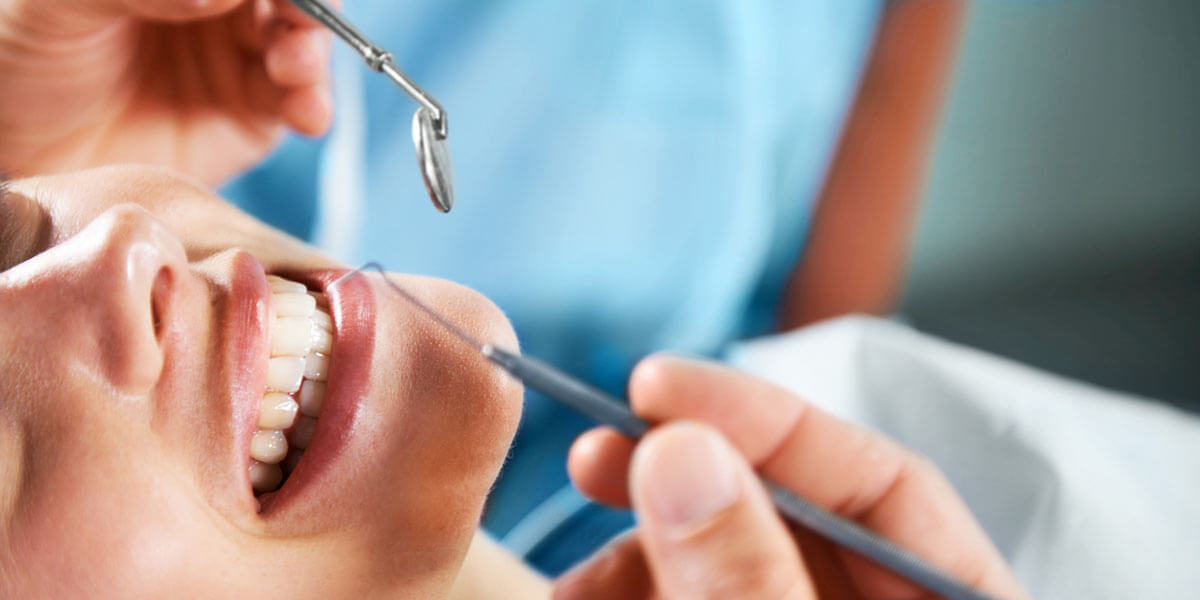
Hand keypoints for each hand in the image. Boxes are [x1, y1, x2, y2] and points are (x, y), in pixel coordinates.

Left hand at [0, 0, 334, 185]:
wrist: (16, 148)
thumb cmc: (21, 55)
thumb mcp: (60, 2)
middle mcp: (214, 7)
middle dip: (306, 6)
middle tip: (300, 16)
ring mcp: (236, 58)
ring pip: (303, 41)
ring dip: (312, 50)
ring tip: (294, 67)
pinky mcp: (250, 117)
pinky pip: (298, 104)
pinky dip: (313, 104)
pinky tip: (307, 112)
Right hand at [555, 355, 1027, 599]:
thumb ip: (754, 577)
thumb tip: (680, 449)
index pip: (883, 481)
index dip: (767, 420)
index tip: (656, 386)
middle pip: (788, 517)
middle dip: (681, 484)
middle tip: (591, 456)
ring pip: (722, 567)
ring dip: (637, 558)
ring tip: (570, 588)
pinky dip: (637, 596)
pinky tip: (583, 599)